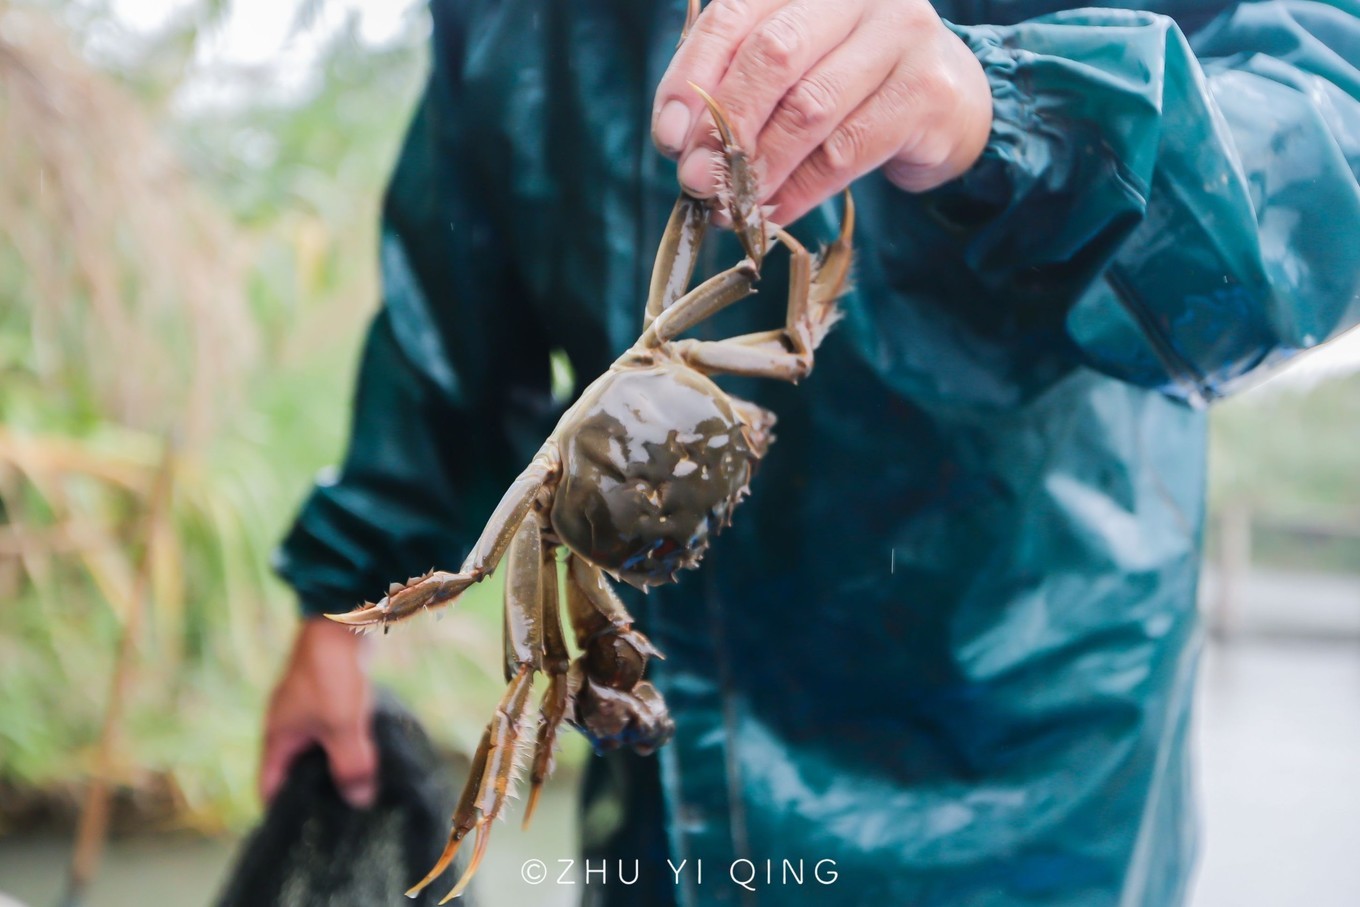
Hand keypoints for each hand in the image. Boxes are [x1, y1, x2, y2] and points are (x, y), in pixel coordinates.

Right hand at [259, 616, 376, 808]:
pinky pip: (332, 730)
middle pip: (294, 770)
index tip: (304, 832)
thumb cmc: (332, 674)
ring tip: (359, 789)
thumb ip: (350, 765)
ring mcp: (305, 709)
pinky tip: (367, 753)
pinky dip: (345, 744)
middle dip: (315, 791)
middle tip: (340, 815)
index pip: (269, 787)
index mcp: (277, 738)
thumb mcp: (343, 727)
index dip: (282, 812)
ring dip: (334, 766)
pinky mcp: (326, 696)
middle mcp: (286, 726)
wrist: (341, 620)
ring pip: (317, 749)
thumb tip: (359, 801)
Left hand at [652, 0, 992, 222]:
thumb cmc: (850, 88)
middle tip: (696, 180)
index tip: (668, 137)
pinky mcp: (926, 89)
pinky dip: (801, 189)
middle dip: (725, 125)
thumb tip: (677, 143)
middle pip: (773, 54)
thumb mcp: (788, 76)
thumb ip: (733, 92)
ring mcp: (899, 34)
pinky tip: (775, 212)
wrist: (948, 106)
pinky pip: (847, 150)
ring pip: (810, 108)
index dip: (692, 77)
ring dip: (761, 167)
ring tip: (733, 204)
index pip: (733, 15)